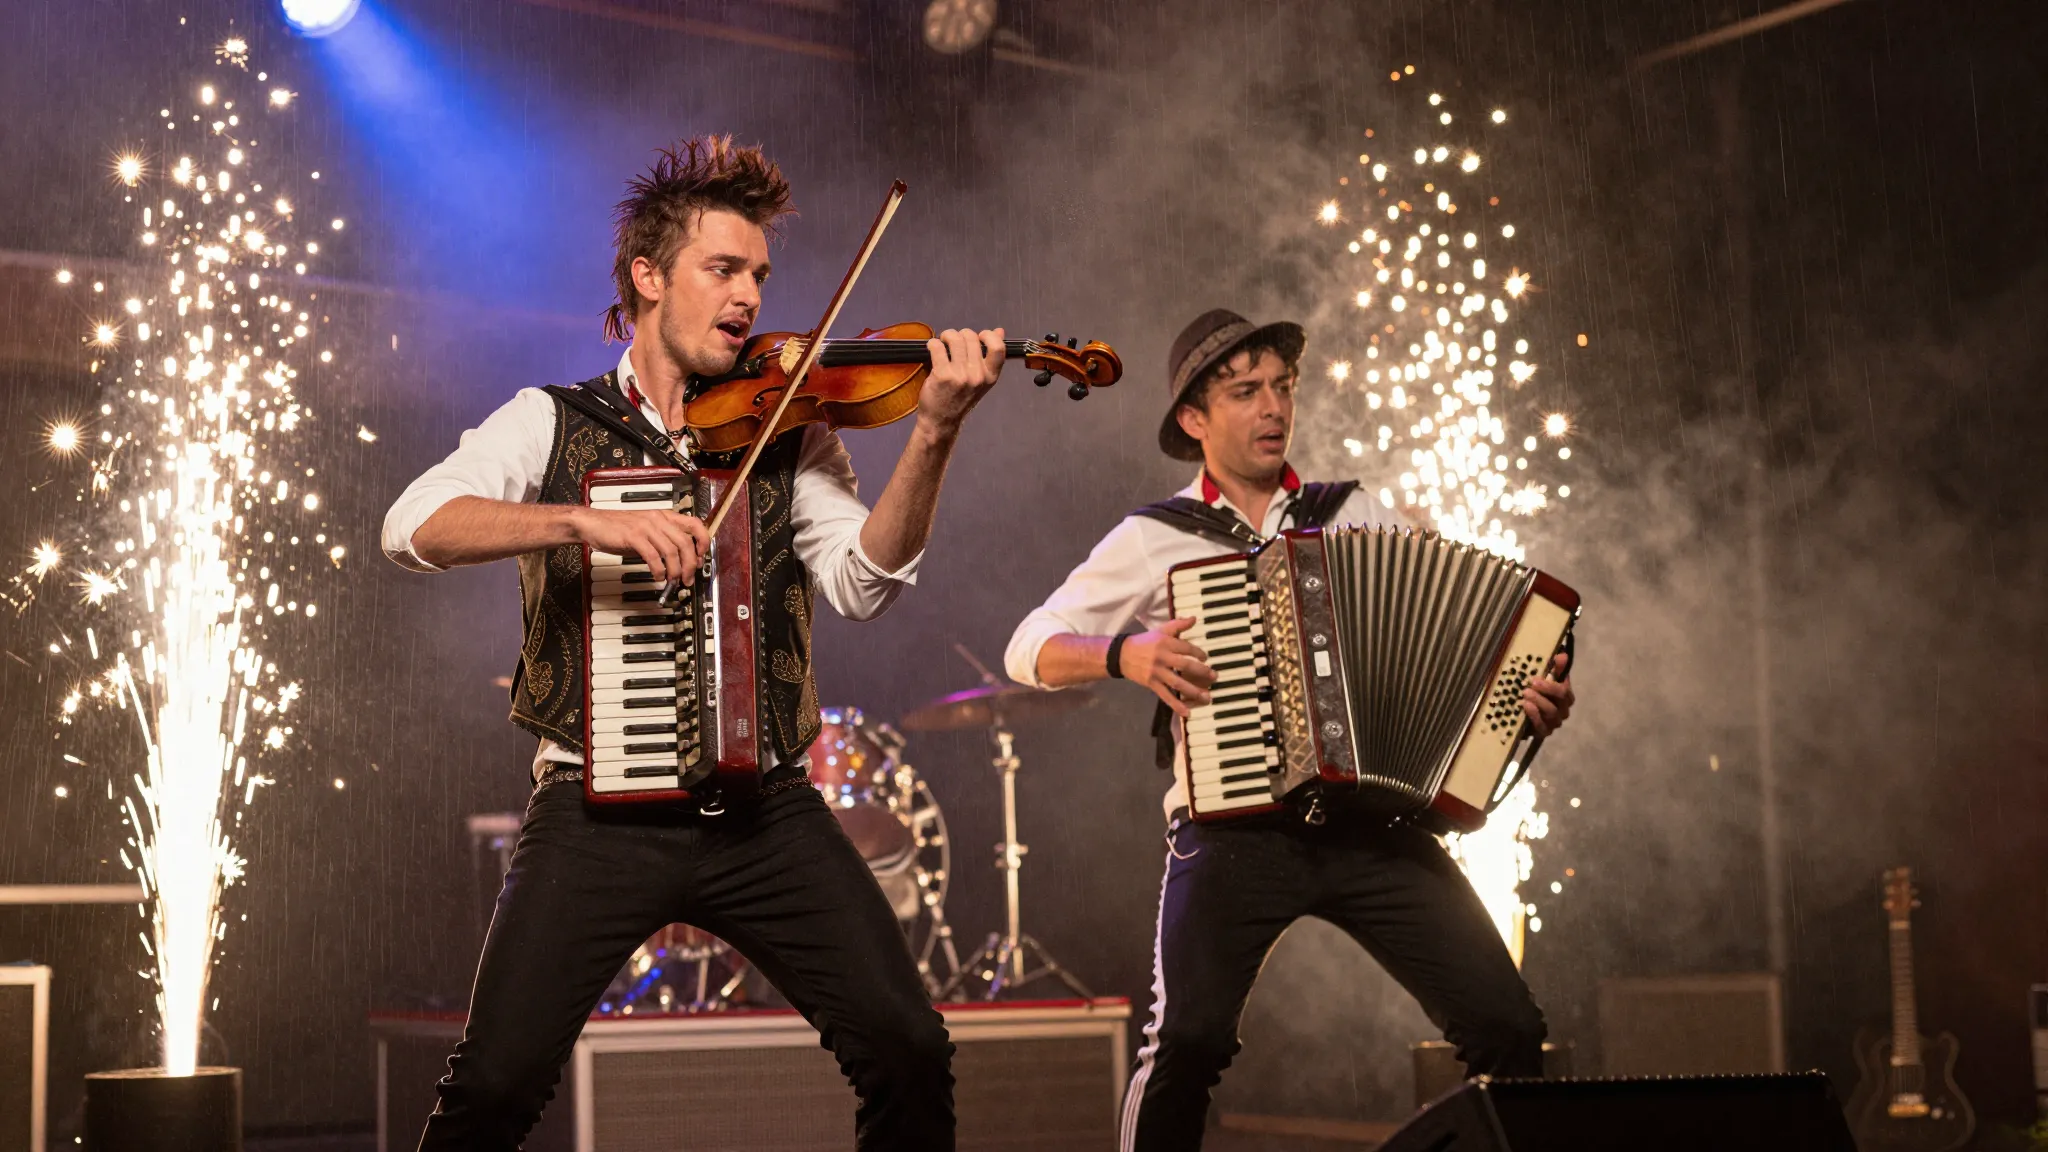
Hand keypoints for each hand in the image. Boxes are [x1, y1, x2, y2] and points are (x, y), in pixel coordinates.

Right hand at [569, 507, 710, 584]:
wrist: (593, 523)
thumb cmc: (619, 528)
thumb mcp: (647, 531)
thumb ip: (663, 541)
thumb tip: (681, 561)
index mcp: (664, 516)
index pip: (694, 524)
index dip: (703, 542)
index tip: (701, 558)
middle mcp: (658, 519)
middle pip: (686, 543)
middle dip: (690, 565)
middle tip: (687, 579)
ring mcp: (646, 527)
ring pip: (671, 551)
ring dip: (675, 571)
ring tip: (673, 581)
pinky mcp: (633, 537)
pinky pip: (653, 556)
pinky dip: (659, 570)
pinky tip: (657, 577)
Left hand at [916, 327, 1005, 435]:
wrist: (941, 421)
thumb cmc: (960, 399)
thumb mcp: (980, 380)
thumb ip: (990, 356)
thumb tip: (999, 331)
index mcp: (990, 376)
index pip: (998, 348)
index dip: (989, 335)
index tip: (980, 335)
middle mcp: (977, 376)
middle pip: (972, 337)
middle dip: (960, 334)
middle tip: (953, 341)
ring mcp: (960, 376)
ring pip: (954, 339)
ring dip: (946, 336)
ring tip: (942, 342)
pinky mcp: (942, 375)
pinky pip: (937, 347)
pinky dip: (932, 344)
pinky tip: (932, 348)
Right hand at [1121, 619, 1216, 717]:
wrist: (1122, 655)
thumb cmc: (1145, 642)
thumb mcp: (1161, 630)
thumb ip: (1178, 625)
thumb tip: (1194, 618)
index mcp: (1165, 643)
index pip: (1187, 648)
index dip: (1199, 653)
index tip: (1205, 658)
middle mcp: (1162, 657)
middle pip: (1185, 665)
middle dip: (1202, 672)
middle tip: (1214, 677)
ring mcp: (1156, 672)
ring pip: (1177, 683)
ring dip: (1193, 691)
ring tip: (1207, 697)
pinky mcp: (1151, 684)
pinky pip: (1166, 696)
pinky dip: (1176, 705)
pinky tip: (1187, 712)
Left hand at [1520, 653, 1574, 736]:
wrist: (1523, 717)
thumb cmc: (1536, 694)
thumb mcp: (1543, 679)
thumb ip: (1554, 668)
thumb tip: (1562, 653)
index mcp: (1565, 697)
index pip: (1565, 690)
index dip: (1552, 683)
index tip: (1536, 678)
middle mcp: (1563, 710)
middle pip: (1561, 700)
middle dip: (1546, 690)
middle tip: (1529, 685)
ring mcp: (1554, 722)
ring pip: (1551, 712)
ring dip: (1538, 701)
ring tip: (1524, 694)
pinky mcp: (1544, 732)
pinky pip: (1542, 726)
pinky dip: (1534, 716)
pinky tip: (1526, 707)